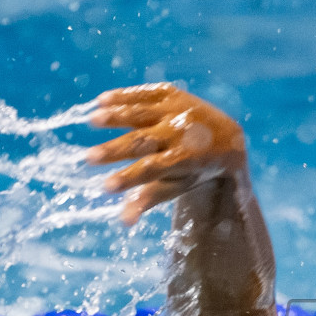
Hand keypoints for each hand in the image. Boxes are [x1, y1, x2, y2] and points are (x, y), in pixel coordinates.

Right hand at [84, 84, 248, 225]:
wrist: (227, 138)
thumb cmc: (195, 169)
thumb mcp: (177, 185)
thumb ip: (149, 199)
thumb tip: (123, 221)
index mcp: (184, 159)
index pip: (152, 170)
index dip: (129, 178)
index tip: (106, 187)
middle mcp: (180, 132)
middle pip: (142, 142)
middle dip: (115, 151)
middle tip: (88, 159)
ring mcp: (177, 110)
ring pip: (142, 113)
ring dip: (117, 115)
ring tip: (92, 120)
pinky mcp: (173, 94)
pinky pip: (146, 93)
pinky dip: (125, 95)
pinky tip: (101, 100)